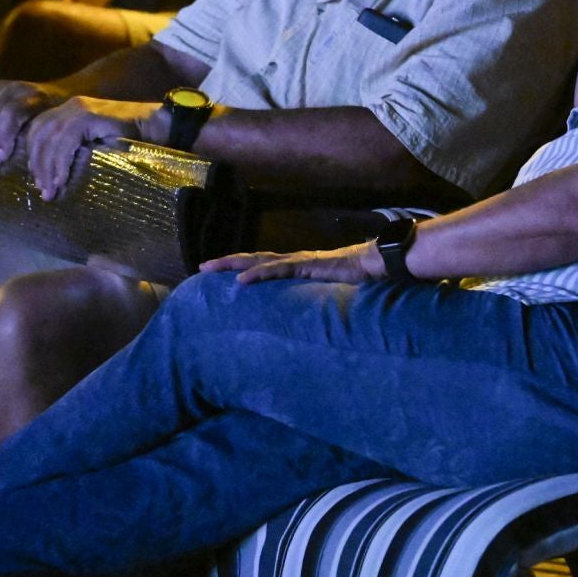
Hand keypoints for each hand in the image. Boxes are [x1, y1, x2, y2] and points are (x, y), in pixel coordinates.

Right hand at [0, 80, 63, 171]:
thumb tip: (36, 179)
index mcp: (35, 97)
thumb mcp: (55, 131)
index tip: (3, 158)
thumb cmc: (56, 122)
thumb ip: (42, 146)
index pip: (10, 113)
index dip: (3, 136)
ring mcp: (1, 87)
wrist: (57, 95)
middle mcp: (16, 88)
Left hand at [24, 95, 158, 200]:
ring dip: (46, 167)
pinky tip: (61, 180)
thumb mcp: (95, 149)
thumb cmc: (131, 144)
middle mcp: (71, 107)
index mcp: (69, 112)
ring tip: (51, 190)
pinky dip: (59, 162)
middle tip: (43, 190)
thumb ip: (74, 154)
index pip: (37, 131)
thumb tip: (50, 180)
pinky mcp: (90, 116)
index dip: (32, 156)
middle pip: (38, 134)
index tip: (37, 181)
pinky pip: (65, 141)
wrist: (159, 128)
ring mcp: (79, 109)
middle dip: (36, 164)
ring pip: (48, 138)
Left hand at [202, 243, 379, 283]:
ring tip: (209, 268)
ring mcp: (298, 261)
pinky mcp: (306, 266)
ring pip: (258, 260)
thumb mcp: (328, 292)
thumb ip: (314, 300)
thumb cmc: (357, 278)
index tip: (219, 273)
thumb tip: (307, 317)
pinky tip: (240, 280)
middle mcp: (293, 260)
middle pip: (252, 259)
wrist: (376, 264)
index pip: (263, 264)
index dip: (241, 266)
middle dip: (226, 263)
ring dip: (232, 264)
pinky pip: (278, 270)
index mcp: (297, 266)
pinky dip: (257, 275)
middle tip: (201, 267)